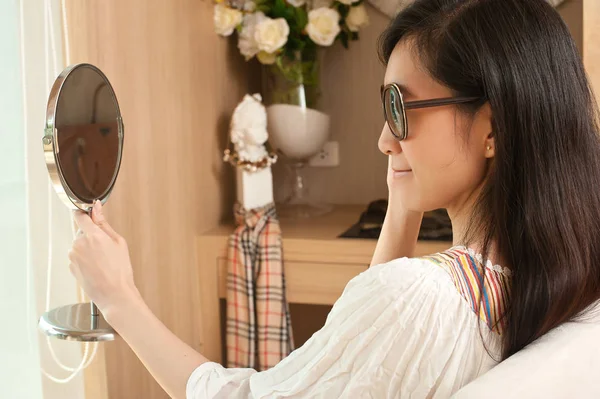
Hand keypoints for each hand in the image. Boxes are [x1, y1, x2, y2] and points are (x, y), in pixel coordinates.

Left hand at [69, 200, 139, 320]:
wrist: (114, 294)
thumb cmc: (120, 270)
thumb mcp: (118, 242)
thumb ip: (104, 223)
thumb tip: (96, 208)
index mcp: (92, 235)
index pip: (80, 216)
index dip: (85, 214)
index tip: (89, 214)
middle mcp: (78, 244)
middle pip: (81, 232)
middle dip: (91, 235)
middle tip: (106, 248)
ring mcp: (73, 256)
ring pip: (79, 245)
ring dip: (88, 248)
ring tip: (102, 261)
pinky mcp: (70, 267)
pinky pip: (77, 257)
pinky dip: (85, 259)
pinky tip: (97, 267)